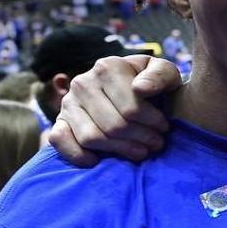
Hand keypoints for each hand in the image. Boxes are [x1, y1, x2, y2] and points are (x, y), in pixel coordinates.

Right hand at [48, 55, 180, 165]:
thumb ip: (161, 76)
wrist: (134, 93)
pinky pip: (59, 139)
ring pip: (92, 137)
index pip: (131, 108)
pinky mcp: (59, 120)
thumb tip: (141, 88)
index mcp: (108, 66)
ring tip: (140, 151)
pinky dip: (76, 154)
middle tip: (156, 143)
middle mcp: (83, 82)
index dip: (152, 123)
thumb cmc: (153, 86)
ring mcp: (68, 102)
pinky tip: (97, 161)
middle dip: (140, 139)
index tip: (164, 127)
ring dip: (119, 150)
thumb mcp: (166, 75)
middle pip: (113, 125)